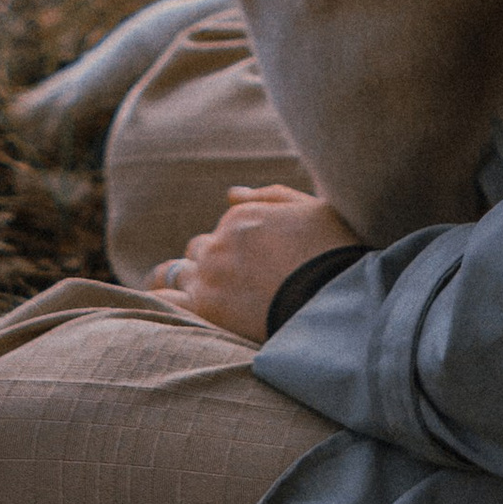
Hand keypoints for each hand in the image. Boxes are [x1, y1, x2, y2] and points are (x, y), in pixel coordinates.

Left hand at [150, 185, 352, 341]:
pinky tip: (162, 310)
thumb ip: (270, 196)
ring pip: (177, 273)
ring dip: (185, 283)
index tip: (257, 267)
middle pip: (200, 250)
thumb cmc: (338, 255)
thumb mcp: (315, 209)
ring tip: (200, 300)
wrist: (340, 305)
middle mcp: (220, 241)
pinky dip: (162, 302)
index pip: (224, 229)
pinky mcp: (204, 309)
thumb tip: (229, 193)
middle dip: (213, 265)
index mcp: (242, 214)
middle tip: (237, 289)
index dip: (238, 249)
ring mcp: (209, 275)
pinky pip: (165, 301)